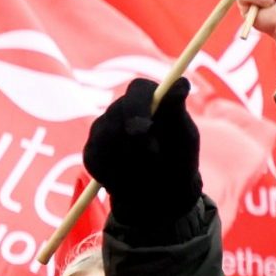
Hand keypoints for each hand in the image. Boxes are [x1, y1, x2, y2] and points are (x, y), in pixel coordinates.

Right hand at [83, 77, 202, 235]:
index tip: (147, 127)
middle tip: (154, 154)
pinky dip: (116, 171)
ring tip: (149, 168)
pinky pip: (97, 158)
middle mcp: (121, 109)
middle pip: (117, 112)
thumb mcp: (184, 136)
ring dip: (130, 156)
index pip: (138, 89)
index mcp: (148, 98)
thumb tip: (181, 83)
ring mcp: (102, 129)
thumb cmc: (178, 159)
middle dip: (135, 137)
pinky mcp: (91, 152)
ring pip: (105, 136)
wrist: (162, 193)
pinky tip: (131, 177)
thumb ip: (176, 110)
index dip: (140, 106)